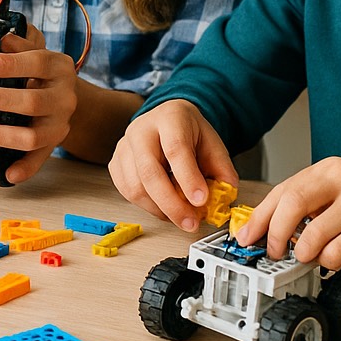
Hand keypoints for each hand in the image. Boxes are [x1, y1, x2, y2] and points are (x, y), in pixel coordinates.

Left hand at [0, 26, 78, 183]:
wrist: (69, 96)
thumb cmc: (44, 73)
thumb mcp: (36, 52)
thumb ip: (20, 46)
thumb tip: (1, 39)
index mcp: (59, 68)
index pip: (38, 63)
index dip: (12, 64)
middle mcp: (64, 97)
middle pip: (32, 102)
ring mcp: (60, 124)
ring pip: (33, 136)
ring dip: (0, 134)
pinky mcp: (54, 144)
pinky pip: (40, 160)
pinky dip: (25, 169)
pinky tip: (8, 174)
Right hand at [110, 99, 238, 229]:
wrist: (166, 121)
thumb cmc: (189, 132)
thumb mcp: (213, 144)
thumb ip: (222, 169)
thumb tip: (225, 196)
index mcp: (169, 118)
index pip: (175, 149)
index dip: (188, 178)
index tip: (202, 201)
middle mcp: (141, 129)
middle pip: (149, 171)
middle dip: (172, 204)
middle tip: (191, 223)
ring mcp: (124, 147)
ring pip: (135, 187)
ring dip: (160, 209)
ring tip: (182, 216)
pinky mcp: (115, 163)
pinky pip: (127, 192)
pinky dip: (148, 206)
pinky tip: (165, 207)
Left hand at [236, 158, 340, 268]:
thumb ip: (311, 199)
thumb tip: (273, 225)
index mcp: (327, 169)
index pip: (282, 191)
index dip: (259, 217)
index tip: (246, 237)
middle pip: (292, 205)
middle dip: (275, 234)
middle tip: (273, 251)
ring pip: (315, 232)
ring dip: (301, 251)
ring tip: (303, 256)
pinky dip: (328, 259)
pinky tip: (330, 260)